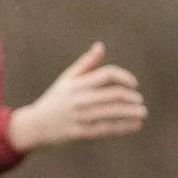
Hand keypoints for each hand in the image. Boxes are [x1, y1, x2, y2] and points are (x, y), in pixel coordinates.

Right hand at [9, 43, 145, 152]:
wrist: (35, 126)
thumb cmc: (55, 99)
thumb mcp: (66, 79)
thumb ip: (86, 63)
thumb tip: (101, 46)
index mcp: (77, 83)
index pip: (107, 74)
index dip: (124, 77)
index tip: (134, 84)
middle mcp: (80, 98)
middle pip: (115, 94)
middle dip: (132, 97)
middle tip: (140, 100)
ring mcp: (81, 116)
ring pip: (114, 112)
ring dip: (133, 112)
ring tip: (142, 112)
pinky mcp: (81, 132)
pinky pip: (108, 128)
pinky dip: (125, 126)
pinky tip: (136, 124)